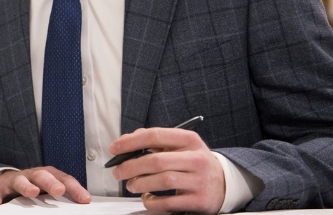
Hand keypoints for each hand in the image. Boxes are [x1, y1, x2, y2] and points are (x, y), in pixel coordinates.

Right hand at [0, 167, 90, 208]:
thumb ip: (62, 198)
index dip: (74, 188)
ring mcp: (15, 180)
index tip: (85, 200)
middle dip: (51, 182)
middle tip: (59, 190)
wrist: (5, 182)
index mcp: (47, 176)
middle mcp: (31, 175)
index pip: (63, 179)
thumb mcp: (47, 190)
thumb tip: (83, 205)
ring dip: (26, 186)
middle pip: (42, 175)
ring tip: (32, 192)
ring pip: (20, 180)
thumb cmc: (31, 187)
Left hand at [109, 127, 224, 213]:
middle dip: (130, 167)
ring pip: (162, 181)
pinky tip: (147, 198)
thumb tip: (126, 140)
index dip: (131, 142)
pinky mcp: (199, 201)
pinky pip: (169, 203)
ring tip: (131, 185)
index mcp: (190, 140)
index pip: (155, 135)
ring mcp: (200, 181)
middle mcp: (197, 159)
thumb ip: (155, 141)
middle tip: (118, 172)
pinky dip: (152, 202)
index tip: (115, 148)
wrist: (224, 184)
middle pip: (156, 161)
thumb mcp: (181, 146)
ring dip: (140, 183)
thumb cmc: (194, 162)